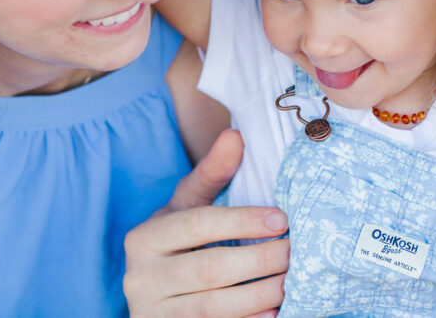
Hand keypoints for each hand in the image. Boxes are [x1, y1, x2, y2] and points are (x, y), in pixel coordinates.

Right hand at [123, 130, 289, 317]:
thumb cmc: (179, 243)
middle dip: (260, 260)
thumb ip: (212, 174)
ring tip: (290, 282)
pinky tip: (273, 313)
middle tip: (294, 252)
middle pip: (210, 268)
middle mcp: (140, 278)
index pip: (198, 224)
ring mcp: (151, 314)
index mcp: (143, 238)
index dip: (242, 221)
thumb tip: (235, 135)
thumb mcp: (187, 207)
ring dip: (259, 295)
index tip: (281, 219)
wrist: (155, 297)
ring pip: (213, 308)